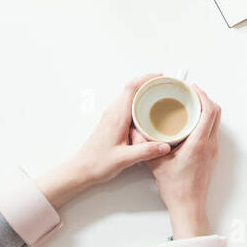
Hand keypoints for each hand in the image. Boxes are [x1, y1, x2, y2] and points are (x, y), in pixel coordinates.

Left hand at [64, 74, 173, 189]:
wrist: (81, 169)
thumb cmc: (97, 163)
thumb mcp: (125, 159)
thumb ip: (146, 152)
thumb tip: (165, 146)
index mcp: (117, 116)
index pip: (131, 88)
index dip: (146, 78)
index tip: (160, 77)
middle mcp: (113, 113)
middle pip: (131, 88)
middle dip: (148, 83)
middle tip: (164, 86)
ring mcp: (111, 116)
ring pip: (128, 97)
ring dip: (143, 93)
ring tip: (159, 96)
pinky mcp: (111, 122)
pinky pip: (126, 106)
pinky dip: (138, 103)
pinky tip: (146, 112)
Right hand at [132, 86, 220, 238]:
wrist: (188, 206)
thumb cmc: (176, 188)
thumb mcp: (155, 164)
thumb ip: (144, 146)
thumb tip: (134, 130)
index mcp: (198, 143)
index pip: (209, 111)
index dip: (202, 95)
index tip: (191, 88)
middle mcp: (209, 145)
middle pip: (216, 112)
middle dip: (204, 98)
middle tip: (189, 92)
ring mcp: (213, 150)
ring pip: (216, 121)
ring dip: (206, 109)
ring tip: (190, 104)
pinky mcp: (211, 155)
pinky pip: (212, 130)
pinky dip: (205, 120)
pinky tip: (191, 121)